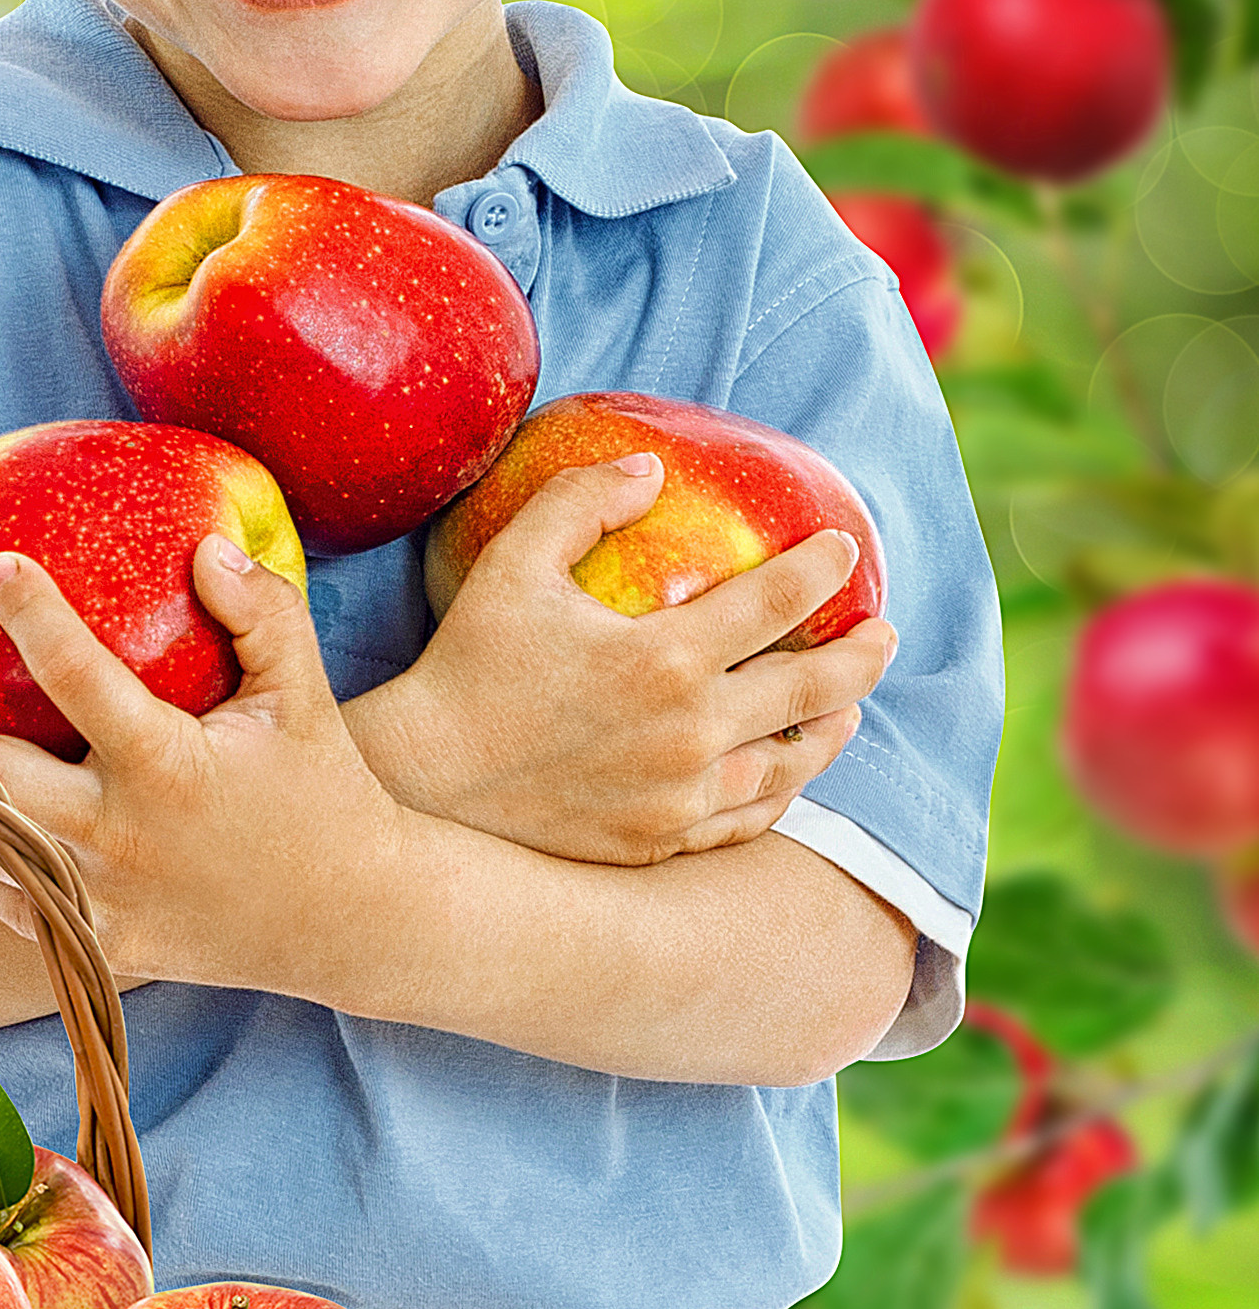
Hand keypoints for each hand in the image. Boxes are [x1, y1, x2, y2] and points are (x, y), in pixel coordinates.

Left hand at [0, 536, 410, 994]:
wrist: (351, 921)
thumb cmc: (325, 791)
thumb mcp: (303, 694)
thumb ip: (262, 612)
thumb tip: (203, 545)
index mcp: (171, 771)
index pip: (82, 682)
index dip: (34, 618)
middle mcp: (124, 842)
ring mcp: (104, 903)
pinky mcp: (98, 942)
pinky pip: (9, 898)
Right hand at [357, 453, 899, 863]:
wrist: (426, 784)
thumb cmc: (468, 664)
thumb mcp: (514, 564)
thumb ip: (583, 501)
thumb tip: (652, 468)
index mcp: (665, 658)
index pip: (776, 602)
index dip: (821, 569)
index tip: (843, 550)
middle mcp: (690, 733)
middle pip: (811, 689)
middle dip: (860, 655)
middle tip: (883, 634)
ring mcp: (682, 796)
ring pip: (792, 763)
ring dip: (834, 728)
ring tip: (849, 706)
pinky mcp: (663, 841)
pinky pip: (749, 817)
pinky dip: (782, 788)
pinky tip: (785, 769)